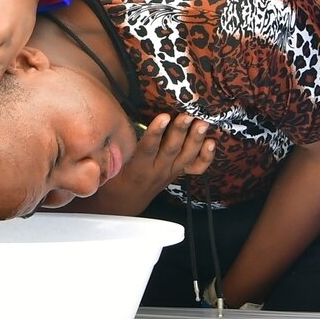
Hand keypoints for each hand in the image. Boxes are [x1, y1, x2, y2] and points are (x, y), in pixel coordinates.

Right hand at [77, 114, 216, 214]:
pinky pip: (195, 168)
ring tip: (202, 123)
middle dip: (180, 131)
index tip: (163, 117)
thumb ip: (111, 152)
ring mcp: (170, 173)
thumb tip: (110, 129)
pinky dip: (206, 157)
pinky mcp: (177, 173)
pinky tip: (212, 143)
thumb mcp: (107, 168)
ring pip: (186, 157)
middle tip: (188, 115)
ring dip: (196, 140)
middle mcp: (157, 172)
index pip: (148, 149)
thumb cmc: (113, 181)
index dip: (156, 133)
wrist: (125, 204)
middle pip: (171, 150)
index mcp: (137, 169)